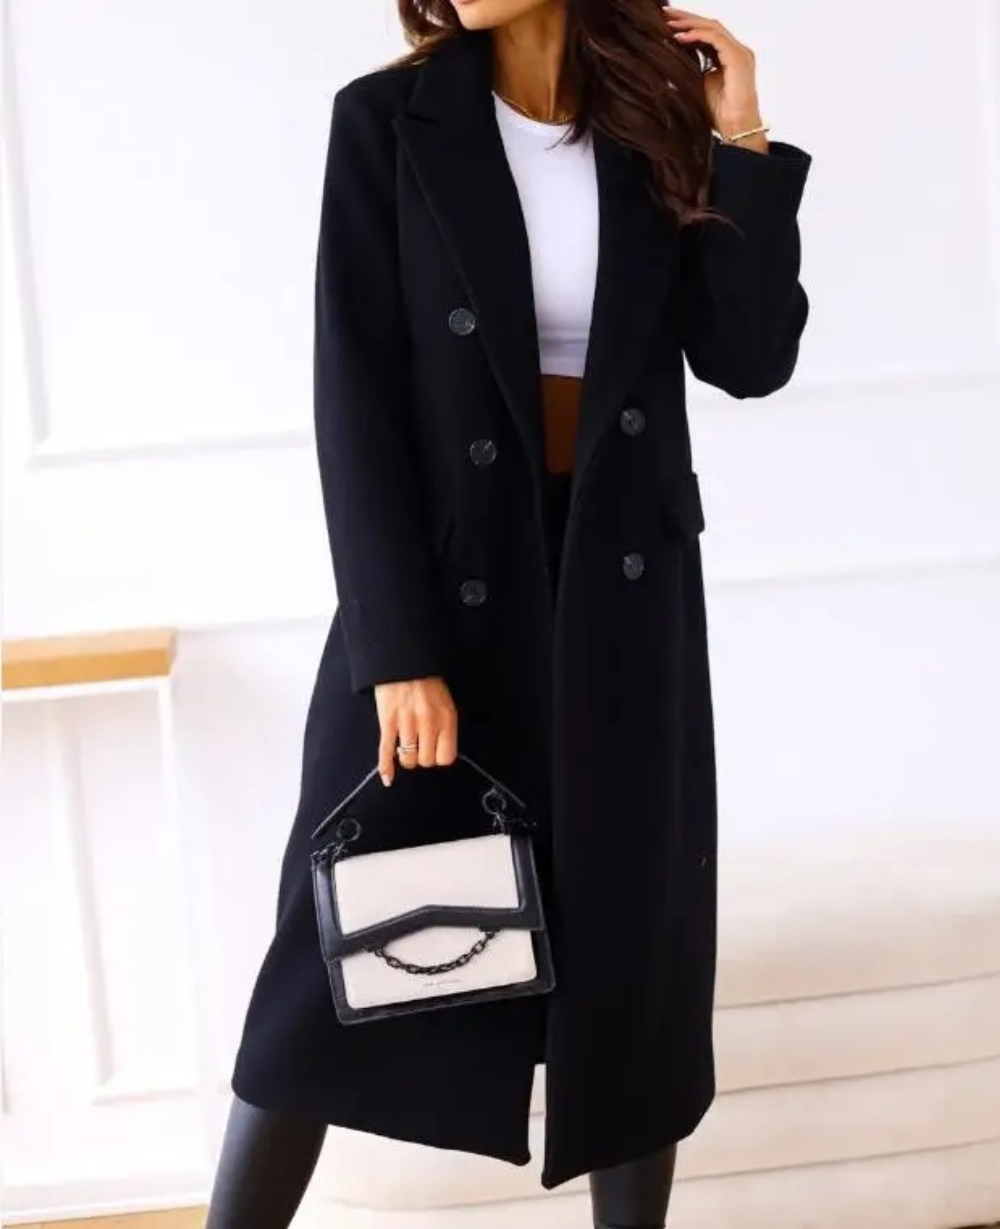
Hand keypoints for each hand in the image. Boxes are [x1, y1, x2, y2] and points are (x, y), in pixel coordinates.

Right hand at [373, 676, 458, 785]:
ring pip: (407, 759)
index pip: (446, 757)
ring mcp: (407, 722)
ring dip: (405, 757)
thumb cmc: (426, 681)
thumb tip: (440, 750)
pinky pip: (386, 751)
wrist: (404, 661)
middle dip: (421, 758)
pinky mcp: (388, 721)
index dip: (438, 758)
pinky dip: (386, 766)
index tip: (433, 752)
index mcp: (446, 717)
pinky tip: (387, 777)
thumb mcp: (445, 701)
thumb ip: (445, 725)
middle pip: (426, 760)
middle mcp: (429, 722)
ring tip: (404, 748)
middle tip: (417, 748)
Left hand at [662, 6, 767, 152]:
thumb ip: (692, 69)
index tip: (668, 22)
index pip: (708, 33)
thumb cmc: (721, 114)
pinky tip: (680, 37)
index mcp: (729, 56)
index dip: (688, 25)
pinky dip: (696, 35)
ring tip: (669, 23)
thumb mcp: (700, 86)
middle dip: (687, 17)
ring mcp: (740, 53)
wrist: (736, 128)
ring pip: (712, 27)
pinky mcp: (738, 58)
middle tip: (666, 12)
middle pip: (710, 25)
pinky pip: (715, 39)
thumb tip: (671, 60)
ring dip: (689, 23)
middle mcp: (737, 51)